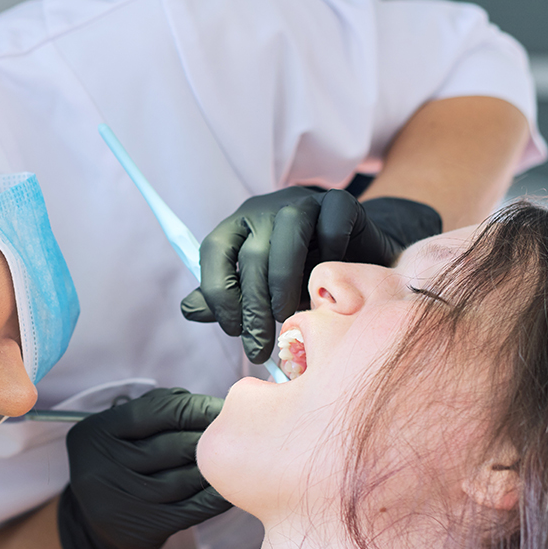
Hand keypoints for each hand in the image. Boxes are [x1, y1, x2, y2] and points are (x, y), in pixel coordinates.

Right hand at [57, 388, 229, 548]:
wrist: (91, 525)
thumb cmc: (116, 464)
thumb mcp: (116, 432)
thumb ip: (153, 410)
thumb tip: (206, 405)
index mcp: (97, 433)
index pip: (156, 411)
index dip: (195, 407)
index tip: (222, 407)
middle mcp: (105, 466)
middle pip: (174, 445)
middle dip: (210, 436)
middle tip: (237, 430)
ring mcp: (125, 500)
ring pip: (186, 478)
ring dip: (216, 466)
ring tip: (237, 456)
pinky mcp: (146, 526)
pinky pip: (193, 508)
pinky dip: (216, 496)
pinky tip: (230, 486)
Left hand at [181, 188, 440, 362]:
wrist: (358, 257)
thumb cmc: (300, 279)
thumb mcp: (258, 292)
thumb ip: (223, 300)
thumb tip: (189, 309)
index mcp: (238, 225)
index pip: (214, 251)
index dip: (218, 293)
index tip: (233, 330)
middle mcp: (267, 209)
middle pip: (252, 256)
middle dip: (254, 307)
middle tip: (259, 346)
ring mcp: (304, 202)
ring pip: (287, 241)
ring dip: (284, 288)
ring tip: (288, 320)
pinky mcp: (341, 203)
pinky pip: (332, 231)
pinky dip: (330, 260)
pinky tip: (329, 286)